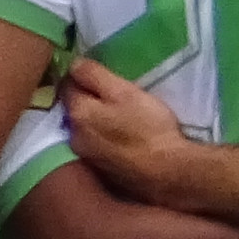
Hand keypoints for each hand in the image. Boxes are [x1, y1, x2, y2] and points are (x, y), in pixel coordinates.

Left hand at [62, 57, 194, 202]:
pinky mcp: (103, 172)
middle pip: (75, 109)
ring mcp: (88, 157)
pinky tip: (124, 143)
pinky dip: (106, 142)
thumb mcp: (125, 92)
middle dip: (88, 101)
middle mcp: (74, 135)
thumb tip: (73, 64)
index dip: (82, 76)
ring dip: (96, 123)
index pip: (67, 84)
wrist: (170, 174)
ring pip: (85, 130)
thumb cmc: (149, 128)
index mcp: (77, 112)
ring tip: (118, 121)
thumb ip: (95, 75)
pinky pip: (98, 148)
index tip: (99, 75)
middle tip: (112, 97)